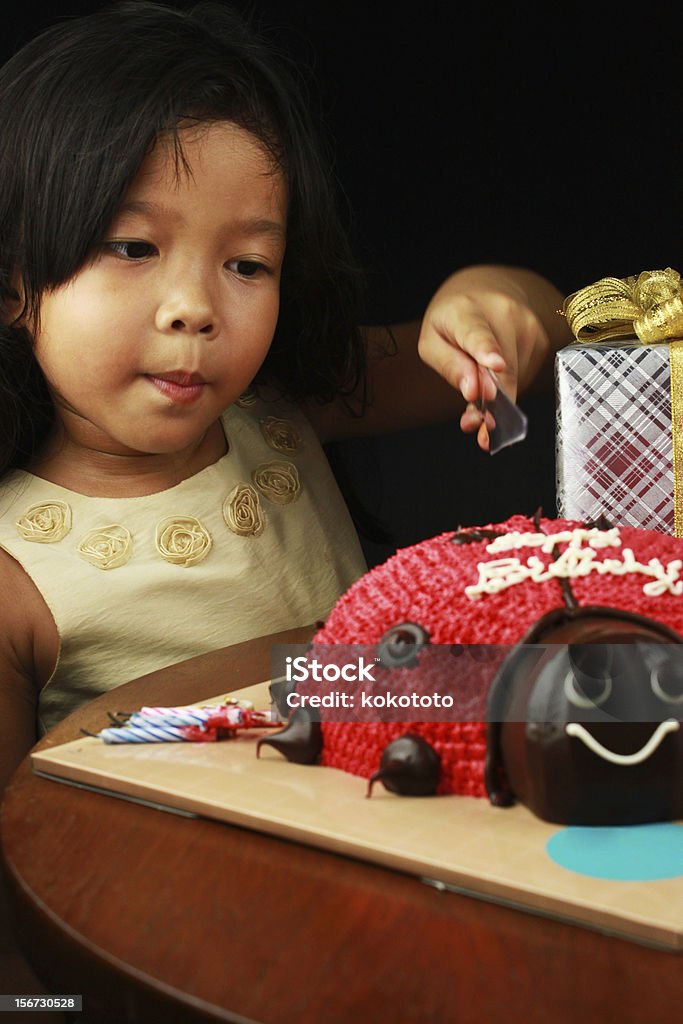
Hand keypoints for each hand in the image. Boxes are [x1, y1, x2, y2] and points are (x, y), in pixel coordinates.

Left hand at [417, 267, 551, 448]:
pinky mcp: (541, 340)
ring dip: (497, 400)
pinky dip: (508, 388)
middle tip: (481, 430)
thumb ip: (449, 366)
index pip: (478, 333)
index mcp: (466, 311)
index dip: (487, 351)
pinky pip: (524, 378)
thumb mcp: (432, 341)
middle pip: (503, 371)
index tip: (496, 366)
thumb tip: (473, 392)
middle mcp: (503, 313)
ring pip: (515, 380)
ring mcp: (527, 325)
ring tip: (480, 400)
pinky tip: (495, 379)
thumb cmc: (453, 320)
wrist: (485, 291)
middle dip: (492, 405)